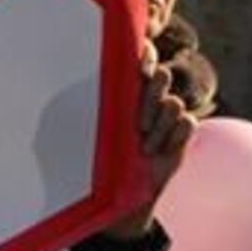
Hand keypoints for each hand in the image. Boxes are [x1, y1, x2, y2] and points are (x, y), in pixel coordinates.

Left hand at [103, 43, 197, 239]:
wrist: (123, 195)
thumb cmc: (99, 163)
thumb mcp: (87, 133)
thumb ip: (84, 106)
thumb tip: (63, 81)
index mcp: (124, 91)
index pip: (141, 58)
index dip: (146, 55)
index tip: (140, 70)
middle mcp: (148, 98)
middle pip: (162, 75)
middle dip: (150, 97)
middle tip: (138, 125)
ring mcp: (167, 115)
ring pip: (174, 103)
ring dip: (160, 127)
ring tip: (145, 148)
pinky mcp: (182, 132)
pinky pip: (188, 122)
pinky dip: (175, 137)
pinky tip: (161, 152)